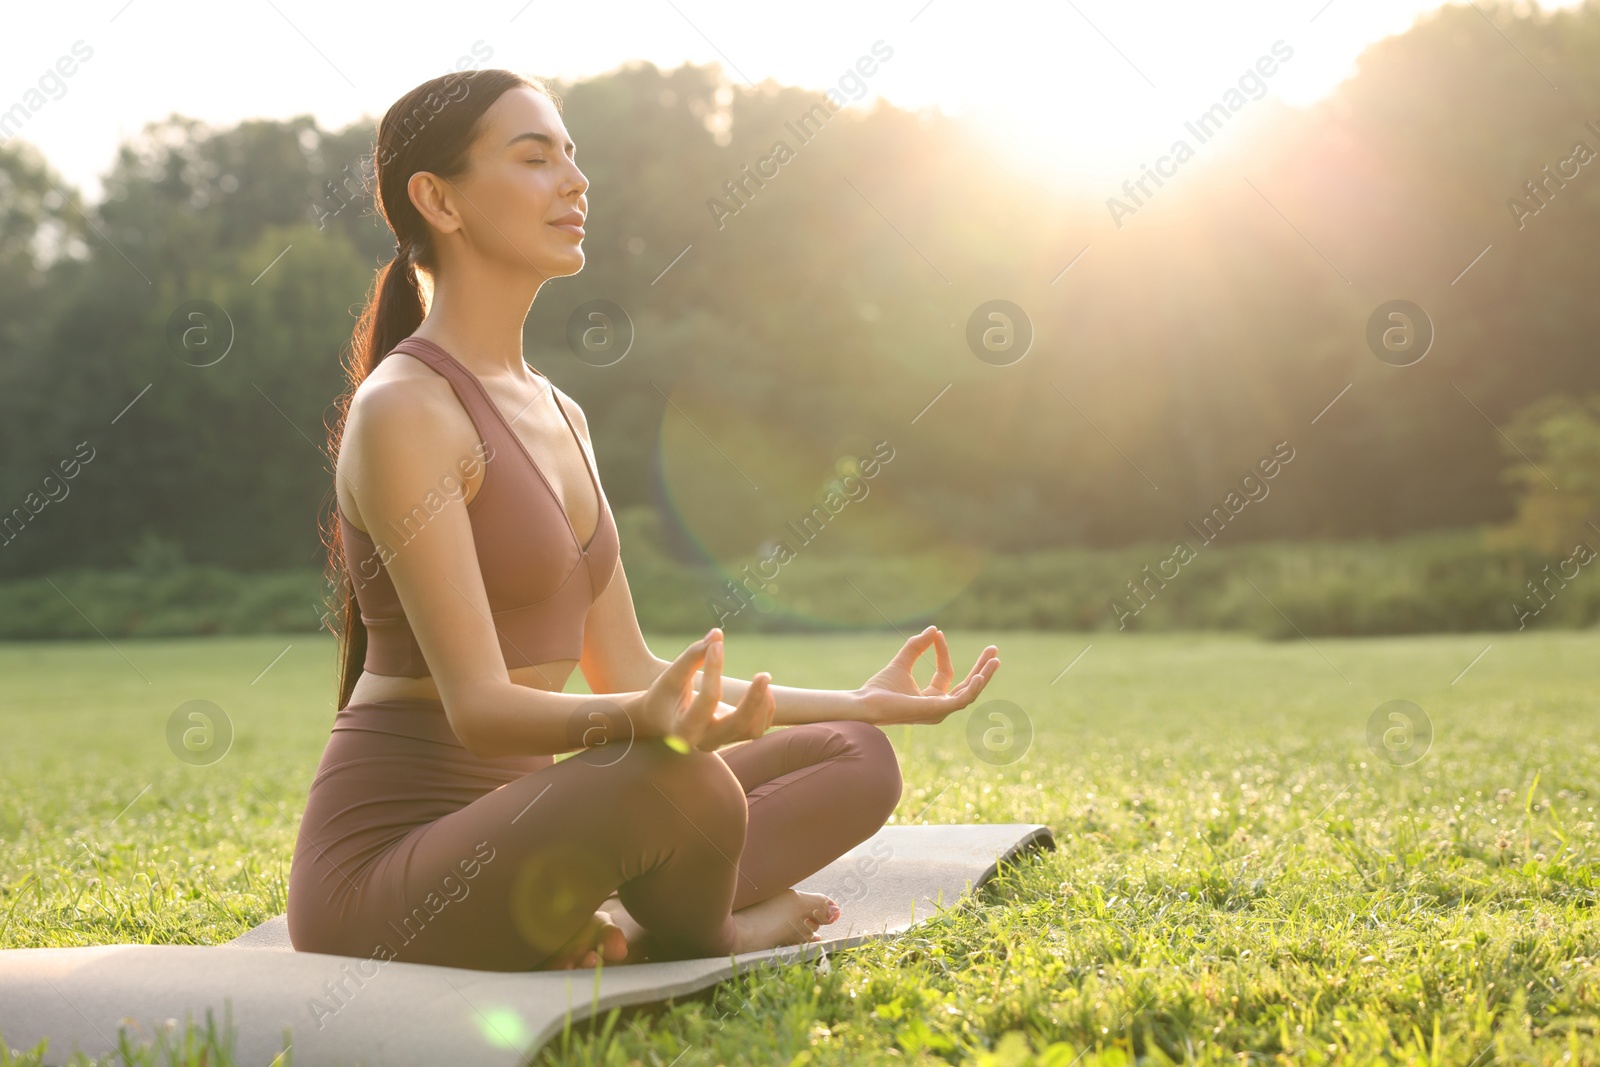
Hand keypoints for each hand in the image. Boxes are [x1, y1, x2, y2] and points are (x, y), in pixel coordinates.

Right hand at [635, 628, 774, 750]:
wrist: (661, 720)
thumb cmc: (665, 695)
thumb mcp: (671, 676)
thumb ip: (692, 656)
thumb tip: (717, 634)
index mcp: (684, 729)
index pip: (707, 700)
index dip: (714, 670)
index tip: (716, 645)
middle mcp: (704, 741)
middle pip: (738, 725)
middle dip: (753, 700)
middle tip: (763, 675)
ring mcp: (721, 741)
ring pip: (753, 730)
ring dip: (761, 704)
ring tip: (761, 678)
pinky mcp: (733, 737)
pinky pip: (758, 728)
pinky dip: (765, 709)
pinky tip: (761, 688)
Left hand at [857, 625, 998, 725]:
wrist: (866, 703)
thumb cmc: (879, 689)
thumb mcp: (902, 662)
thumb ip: (916, 647)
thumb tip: (934, 629)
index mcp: (931, 698)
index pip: (946, 673)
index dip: (943, 652)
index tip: (939, 634)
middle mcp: (939, 707)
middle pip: (966, 685)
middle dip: (982, 668)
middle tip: (994, 649)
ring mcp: (940, 711)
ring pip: (969, 693)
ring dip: (983, 676)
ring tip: (994, 659)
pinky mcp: (937, 711)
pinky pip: (961, 701)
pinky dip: (972, 688)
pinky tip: (978, 675)